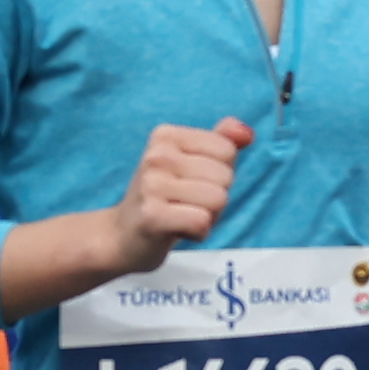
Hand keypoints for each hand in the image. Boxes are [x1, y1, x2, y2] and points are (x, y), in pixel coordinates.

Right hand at [90, 119, 251, 285]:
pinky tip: (176, 231)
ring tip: (181, 217)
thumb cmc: (163, 199)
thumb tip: (247, 133)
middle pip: (225, 176)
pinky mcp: (152, 216)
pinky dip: (198, 233)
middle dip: (214, 198)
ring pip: (218, 199)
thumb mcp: (191, 163)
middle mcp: (156, 155)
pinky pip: (203, 222)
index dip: (219, 173)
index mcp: (165, 135)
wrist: (121, 236)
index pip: (227, 150)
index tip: (191, 183)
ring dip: (208, 217)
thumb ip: (221, 142)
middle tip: (184, 204)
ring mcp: (151, 185)